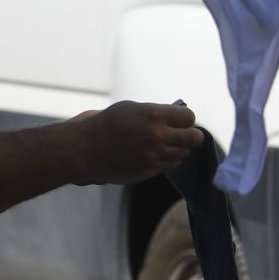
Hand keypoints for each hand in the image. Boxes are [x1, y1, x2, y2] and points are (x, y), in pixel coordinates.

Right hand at [73, 101, 201, 184]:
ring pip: (184, 154)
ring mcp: (154, 156)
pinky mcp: (149, 171)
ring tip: (173, 144)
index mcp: (154, 115)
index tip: (182, 120)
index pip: (189, 118)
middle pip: (193, 138)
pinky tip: (162, 154)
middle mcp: (157, 136)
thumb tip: (178, 116)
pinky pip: (171, 165)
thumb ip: (157, 113)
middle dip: (192, 136)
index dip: (187, 119)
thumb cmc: (107, 124)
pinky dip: (171, 159)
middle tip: (190, 135)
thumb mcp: (133, 109)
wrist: (86, 150)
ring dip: (181, 148)